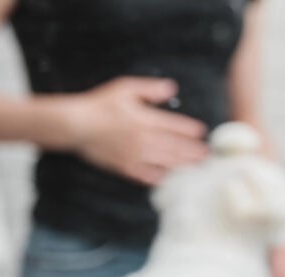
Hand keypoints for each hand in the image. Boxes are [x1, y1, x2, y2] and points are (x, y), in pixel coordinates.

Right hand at [66, 77, 208, 185]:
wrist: (76, 125)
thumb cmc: (99, 104)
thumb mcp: (125, 87)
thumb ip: (150, 89)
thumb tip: (172, 89)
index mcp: (146, 119)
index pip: (175, 125)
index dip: (190, 130)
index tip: (202, 133)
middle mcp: (143, 139)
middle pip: (174, 147)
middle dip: (192, 151)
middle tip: (207, 156)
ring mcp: (134, 155)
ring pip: (164, 162)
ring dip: (181, 165)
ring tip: (195, 168)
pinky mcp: (123, 166)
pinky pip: (145, 175)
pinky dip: (158, 178)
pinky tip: (167, 180)